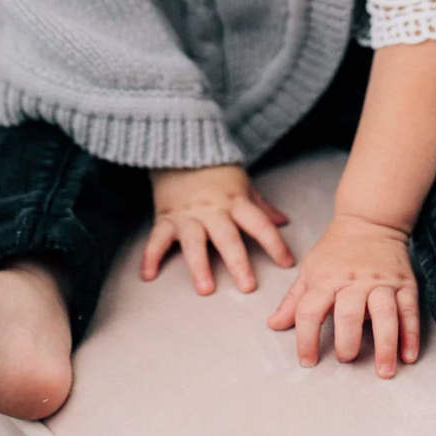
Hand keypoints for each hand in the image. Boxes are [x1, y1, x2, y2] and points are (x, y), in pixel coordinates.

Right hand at [143, 163, 295, 294]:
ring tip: (205, 288)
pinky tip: (148, 275)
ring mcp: (188, 215)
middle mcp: (213, 210)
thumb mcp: (243, 184)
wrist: (181, 148)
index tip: (286, 263)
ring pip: (194, 242)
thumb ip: (261, 206)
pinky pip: (157, 239)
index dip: (275, 243)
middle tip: (247, 286)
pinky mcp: (166, 217)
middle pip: (227, 237)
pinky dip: (150, 257)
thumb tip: (283, 221)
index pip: (259, 223)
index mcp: (235, 201)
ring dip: (199, 266)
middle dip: (238, 262)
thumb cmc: (216, 170)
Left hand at [267, 213, 420, 377]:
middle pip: (349, 313)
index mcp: (326, 279)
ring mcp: (381, 282)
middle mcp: (354, 281)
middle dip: (347, 342)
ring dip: (385, 344)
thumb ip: (294, 300)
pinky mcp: (404, 283)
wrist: (368, 222)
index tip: (308, 362)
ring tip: (384, 371)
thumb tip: (273, 325)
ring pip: (384, 313)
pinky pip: (409, 310)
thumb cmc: (335, 252)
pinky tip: (408, 356)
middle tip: (346, 360)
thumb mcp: (310, 270)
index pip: (310, 311)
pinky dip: (410, 334)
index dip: (306, 339)